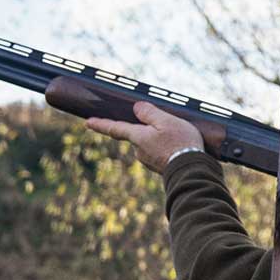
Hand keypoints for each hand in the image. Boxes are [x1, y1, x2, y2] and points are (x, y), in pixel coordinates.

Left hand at [86, 101, 204, 173]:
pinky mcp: (158, 167)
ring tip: (180, 138)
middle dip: (149, 129)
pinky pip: (159, 152)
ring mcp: (148, 161)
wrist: (192, 171)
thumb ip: (149, 113)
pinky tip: (180, 148)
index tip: (88, 123)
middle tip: (169, 127)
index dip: (101, 124)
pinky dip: (166, 148)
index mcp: (138, 137)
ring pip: (150, 144)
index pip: (115, 128)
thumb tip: (136, 108)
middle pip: (138, 135)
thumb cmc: (180, 143)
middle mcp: (139, 151)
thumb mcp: (166, 120)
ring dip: (160, 139)